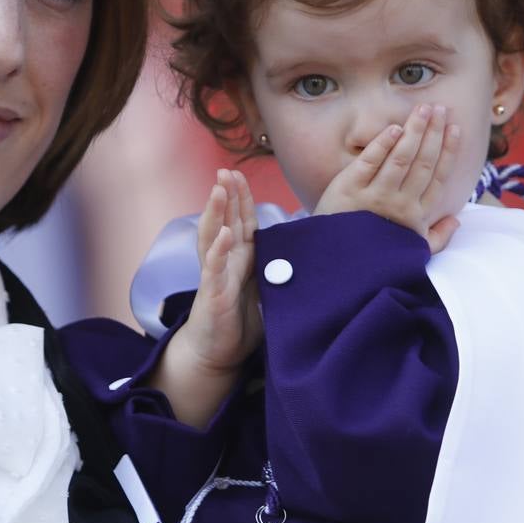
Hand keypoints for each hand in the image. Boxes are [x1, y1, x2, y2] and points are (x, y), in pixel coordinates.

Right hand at [156, 169, 260, 427]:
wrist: (219, 352)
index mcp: (240, 257)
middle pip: (225, 220)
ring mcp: (216, 274)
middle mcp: (225, 260)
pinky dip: (218, 249)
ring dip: (216, 212)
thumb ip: (279, 269)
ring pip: (213, 236)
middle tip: (225, 170)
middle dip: (226, 194)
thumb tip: (311, 257)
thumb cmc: (242, 320)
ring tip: (219, 189)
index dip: (241, 197)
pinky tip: (223, 234)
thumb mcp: (267, 289)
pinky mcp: (212, 293)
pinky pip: (214, 268)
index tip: (239, 174)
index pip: (241, 220)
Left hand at [315, 104, 461, 253]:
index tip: (455, 129)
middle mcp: (400, 204)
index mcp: (417, 216)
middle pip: (423, 162)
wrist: (337, 267)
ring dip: (414, 131)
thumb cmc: (377, 256)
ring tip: (423, 109)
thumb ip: (437, 237)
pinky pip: (369, 163)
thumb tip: (457, 220)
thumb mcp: (411, 252)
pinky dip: (382, 145)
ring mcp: (375, 196)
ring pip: (401, 158)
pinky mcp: (350, 190)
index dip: (449, 151)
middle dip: (434, 133)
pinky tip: (394, 128)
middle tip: (440, 109)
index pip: (438, 177)